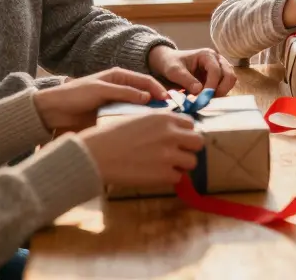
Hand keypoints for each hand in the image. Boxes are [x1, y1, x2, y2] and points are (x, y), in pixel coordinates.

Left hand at [33, 68, 166, 132]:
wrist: (53, 111)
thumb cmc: (74, 95)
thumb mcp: (100, 90)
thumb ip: (124, 92)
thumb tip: (148, 97)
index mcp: (118, 76)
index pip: (144, 80)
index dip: (158, 88)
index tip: (168, 99)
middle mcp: (120, 88)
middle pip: (144, 94)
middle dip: (157, 102)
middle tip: (168, 113)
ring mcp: (116, 103)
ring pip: (138, 107)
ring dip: (147, 114)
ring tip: (158, 123)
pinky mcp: (111, 116)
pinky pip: (128, 118)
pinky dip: (136, 122)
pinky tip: (142, 129)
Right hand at [80, 112, 204, 186]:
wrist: (96, 155)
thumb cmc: (111, 136)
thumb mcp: (138, 119)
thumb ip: (159, 124)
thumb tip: (173, 131)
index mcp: (164, 118)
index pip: (190, 124)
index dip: (184, 132)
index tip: (177, 139)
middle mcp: (171, 134)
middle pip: (198, 142)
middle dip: (189, 148)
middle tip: (178, 154)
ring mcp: (169, 155)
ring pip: (192, 162)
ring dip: (181, 165)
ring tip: (165, 166)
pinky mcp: (164, 174)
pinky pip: (178, 178)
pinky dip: (169, 178)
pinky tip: (155, 175)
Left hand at [148, 46, 236, 95]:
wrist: (168, 62)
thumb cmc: (170, 63)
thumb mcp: (174, 71)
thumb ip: (186, 80)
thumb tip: (199, 91)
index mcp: (207, 55)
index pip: (216, 70)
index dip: (211, 85)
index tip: (203, 97)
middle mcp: (217, 60)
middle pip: (229, 75)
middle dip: (221, 89)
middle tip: (208, 100)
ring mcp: (220, 68)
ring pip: (230, 81)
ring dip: (221, 92)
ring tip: (207, 99)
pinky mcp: (218, 78)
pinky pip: (225, 86)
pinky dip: (219, 93)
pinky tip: (207, 98)